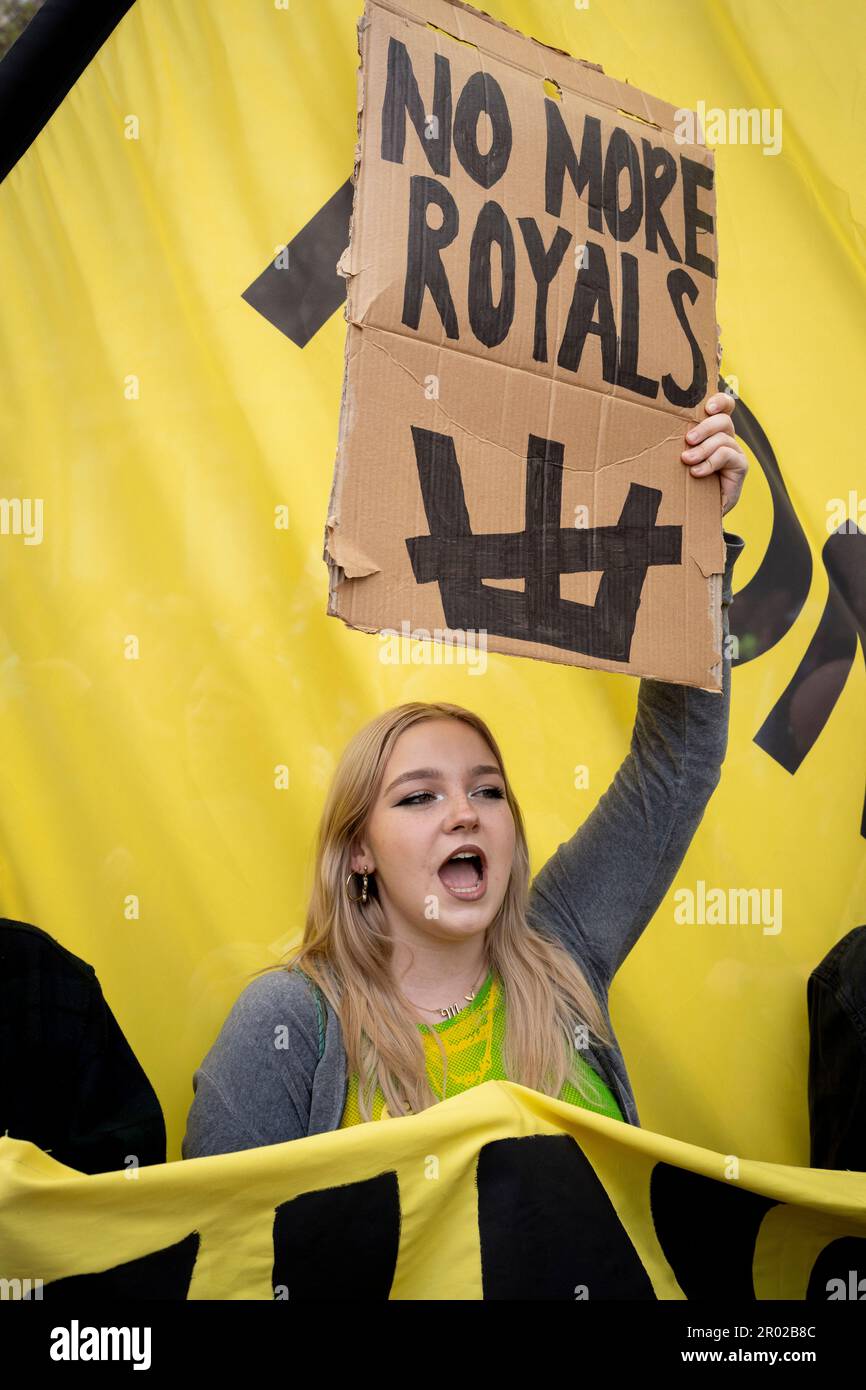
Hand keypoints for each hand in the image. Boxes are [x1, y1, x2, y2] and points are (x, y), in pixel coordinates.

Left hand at [680, 391, 748, 516]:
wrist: (696, 512)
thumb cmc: (682, 482)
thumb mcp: (675, 459)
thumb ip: (672, 444)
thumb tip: (647, 428)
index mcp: (712, 431)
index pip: (724, 407)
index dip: (720, 401)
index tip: (708, 407)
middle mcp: (726, 439)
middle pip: (724, 420)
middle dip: (705, 427)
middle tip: (688, 440)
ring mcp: (734, 453)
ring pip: (723, 438)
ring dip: (703, 449)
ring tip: (687, 460)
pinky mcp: (739, 467)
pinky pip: (727, 456)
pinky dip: (711, 463)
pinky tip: (697, 473)